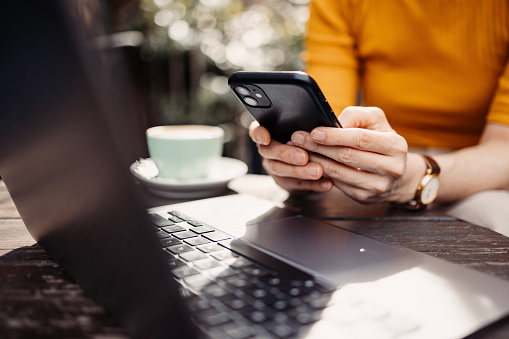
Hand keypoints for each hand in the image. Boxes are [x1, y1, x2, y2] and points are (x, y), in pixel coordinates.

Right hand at [248, 121, 333, 192]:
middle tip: (303, 157)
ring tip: (318, 170)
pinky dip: (314, 184)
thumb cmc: (310, 136)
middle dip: (286, 154)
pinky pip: (297, 185)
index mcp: (269, 131)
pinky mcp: (285, 183)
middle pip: (268, 151)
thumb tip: (318, 126)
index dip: (259, 134)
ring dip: (300, 171)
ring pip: (281, 170)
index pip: (256, 131)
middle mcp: (267, 150)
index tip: (266, 137)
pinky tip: (326, 183)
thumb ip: (306, 126)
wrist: (315, 160)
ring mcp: (274, 167)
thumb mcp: (307, 129)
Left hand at [290, 106, 410, 202]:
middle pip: (347, 156)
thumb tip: (333, 123)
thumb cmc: (381, 140)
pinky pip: (337, 183)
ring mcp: (377, 186)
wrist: (396, 173)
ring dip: (316, 160)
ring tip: (300, 151)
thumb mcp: (375, 121)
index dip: (335, 136)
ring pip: (339, 173)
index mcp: (396, 146)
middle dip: (319, 147)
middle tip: (298, 139)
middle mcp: (391, 169)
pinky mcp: (364, 197)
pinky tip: (310, 164)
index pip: (361, 139)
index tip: (314, 132)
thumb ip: (356, 116)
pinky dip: (321, 172)